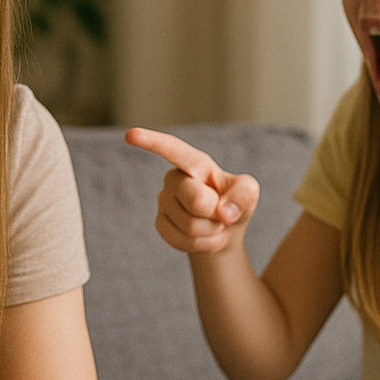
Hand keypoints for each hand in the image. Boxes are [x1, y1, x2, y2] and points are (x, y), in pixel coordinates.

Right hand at [125, 128, 259, 253]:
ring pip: (191, 226)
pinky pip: (182, 241)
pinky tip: (205, 236)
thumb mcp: (248, 192)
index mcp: (194, 164)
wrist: (223, 230)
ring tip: (215, 224)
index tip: (131, 135)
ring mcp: (164, 202)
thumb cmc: (234, 202)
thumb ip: (244, 194)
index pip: (173, 150)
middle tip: (222, 213)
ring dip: (212, 231)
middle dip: (216, 213)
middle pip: (195, 201)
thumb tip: (224, 211)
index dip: (152, 142)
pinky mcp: (160, 224)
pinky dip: (203, 244)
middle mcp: (174, 179)